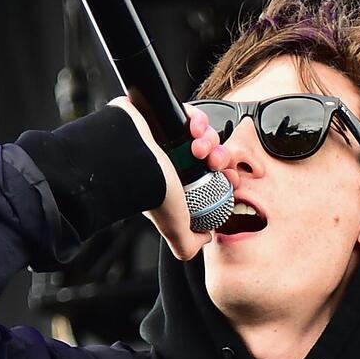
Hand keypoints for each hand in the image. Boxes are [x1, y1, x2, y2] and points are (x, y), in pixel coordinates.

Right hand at [107, 97, 234, 261]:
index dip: (226, 177)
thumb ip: (188, 244)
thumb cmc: (149, 191)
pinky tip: (193, 128)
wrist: (130, 160)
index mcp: (179, 185)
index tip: (229, 178)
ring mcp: (170, 139)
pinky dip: (198, 120)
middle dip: (219, 158)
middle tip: (212, 163)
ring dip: (210, 140)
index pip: (212, 178)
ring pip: (205, 135)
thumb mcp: (174, 228)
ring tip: (198, 147)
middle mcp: (176, 162)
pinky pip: (192, 115)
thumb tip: (205, 238)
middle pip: (213, 154)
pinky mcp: (164, 117)